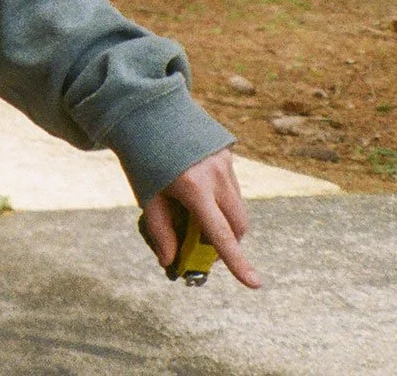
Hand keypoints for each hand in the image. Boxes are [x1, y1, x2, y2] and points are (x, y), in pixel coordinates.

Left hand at [142, 148, 260, 287]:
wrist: (147, 111)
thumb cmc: (142, 157)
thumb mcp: (147, 195)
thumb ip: (161, 230)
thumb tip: (170, 262)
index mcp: (193, 187)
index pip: (220, 235)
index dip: (237, 262)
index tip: (254, 284)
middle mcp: (216, 175)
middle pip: (237, 226)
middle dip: (227, 243)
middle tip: (202, 245)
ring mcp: (226, 163)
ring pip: (238, 208)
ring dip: (225, 220)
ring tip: (194, 212)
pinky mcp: (229, 154)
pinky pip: (233, 188)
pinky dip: (222, 200)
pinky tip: (197, 188)